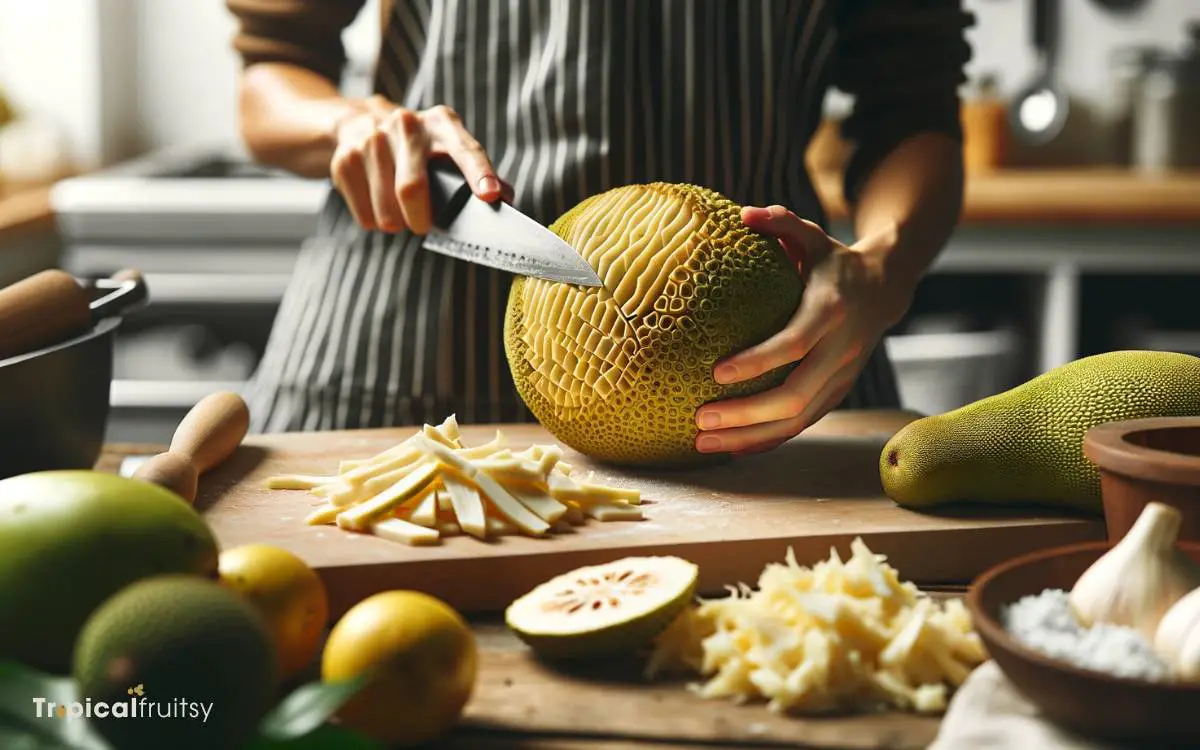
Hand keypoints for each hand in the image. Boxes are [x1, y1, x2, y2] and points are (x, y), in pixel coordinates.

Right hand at [330, 96, 512, 232]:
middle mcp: (407, 125)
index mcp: (442, 123)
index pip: (465, 150)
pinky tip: (378, 210)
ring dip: (395, 223)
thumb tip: (506, 197)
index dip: (479, 174)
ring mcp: (371, 138)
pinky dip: (373, 221)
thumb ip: (477, 172)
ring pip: (386, 206)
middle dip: (419, 218)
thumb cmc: (418, 147)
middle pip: (411, 187)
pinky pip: (363, 211)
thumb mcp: (448, 147)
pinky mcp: (344, 157)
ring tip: (400, 218)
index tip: (490, 196)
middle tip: (422, 227)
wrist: (360, 120)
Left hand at [693, 205, 913, 454]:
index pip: (794, 343)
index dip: (758, 361)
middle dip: (746, 414)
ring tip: (702, 443)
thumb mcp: (813, 237)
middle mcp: (839, 351)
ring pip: (797, 420)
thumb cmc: (833, 261)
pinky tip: (731, 449)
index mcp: (831, 311)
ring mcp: (840, 377)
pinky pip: (801, 424)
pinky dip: (767, 441)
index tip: (716, 372)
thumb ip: (781, 223)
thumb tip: (743, 214)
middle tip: (699, 419)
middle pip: (794, 396)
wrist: (885, 290)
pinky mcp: (835, 393)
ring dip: (750, 437)